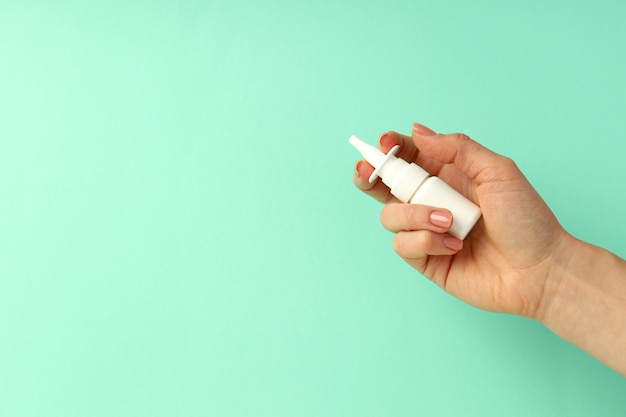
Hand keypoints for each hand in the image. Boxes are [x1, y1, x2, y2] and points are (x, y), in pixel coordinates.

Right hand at [352, 123, 570, 318]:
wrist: (539, 269)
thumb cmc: (526, 218)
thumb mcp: (497, 171)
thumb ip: (457, 147)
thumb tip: (417, 131)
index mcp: (448, 176)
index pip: (409, 157)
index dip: (391, 148)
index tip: (384, 142)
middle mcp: (432, 202)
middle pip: (386, 185)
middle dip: (370, 175)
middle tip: (366, 171)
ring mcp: (426, 231)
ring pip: (391, 215)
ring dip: (416, 215)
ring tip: (449, 222)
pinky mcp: (425, 259)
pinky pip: (403, 244)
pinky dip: (425, 241)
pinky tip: (454, 246)